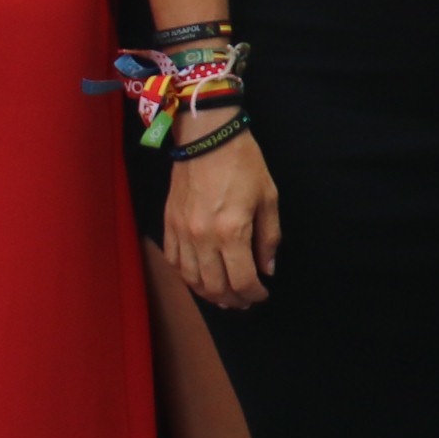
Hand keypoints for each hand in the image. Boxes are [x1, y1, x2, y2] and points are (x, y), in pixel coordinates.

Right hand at [165, 116, 281, 308]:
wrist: (208, 137)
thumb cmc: (243, 163)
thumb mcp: (268, 199)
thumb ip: (268, 239)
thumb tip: (267, 269)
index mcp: (232, 232)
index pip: (242, 280)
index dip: (254, 295)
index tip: (262, 294)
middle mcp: (203, 238)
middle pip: (215, 287)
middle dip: (233, 299)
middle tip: (245, 300)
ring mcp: (182, 232)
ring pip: (191, 279)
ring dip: (209, 293)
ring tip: (223, 295)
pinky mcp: (169, 224)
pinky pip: (174, 261)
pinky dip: (187, 276)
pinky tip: (199, 278)